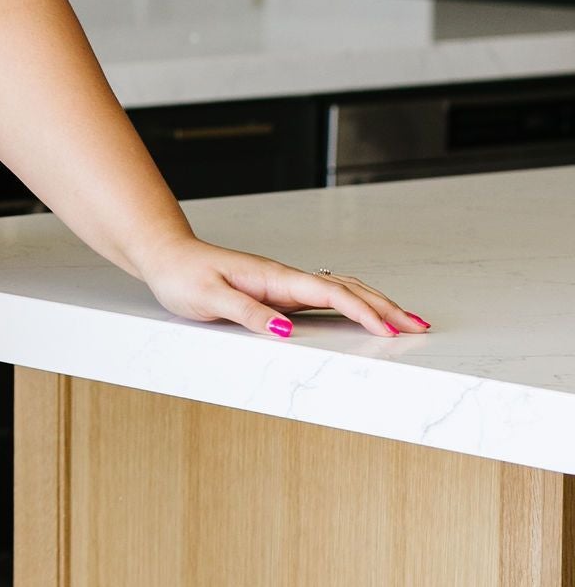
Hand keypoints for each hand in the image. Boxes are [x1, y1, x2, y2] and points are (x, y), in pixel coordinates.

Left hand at [133, 235, 429, 341]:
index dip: (364, 312)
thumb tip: (287, 330)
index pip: (332, 294)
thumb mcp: (210, 299)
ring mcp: (285, 283)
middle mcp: (286, 278)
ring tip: (407, 321)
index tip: (390, 330)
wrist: (166, 256)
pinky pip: (326, 296)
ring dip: (377, 304)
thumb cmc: (183, 276)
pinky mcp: (279, 291)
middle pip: (349, 289)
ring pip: (342, 290)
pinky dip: (354, 303)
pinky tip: (366, 312)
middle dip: (387, 307)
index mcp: (275, 278)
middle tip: (420, 327)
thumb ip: (249, 313)